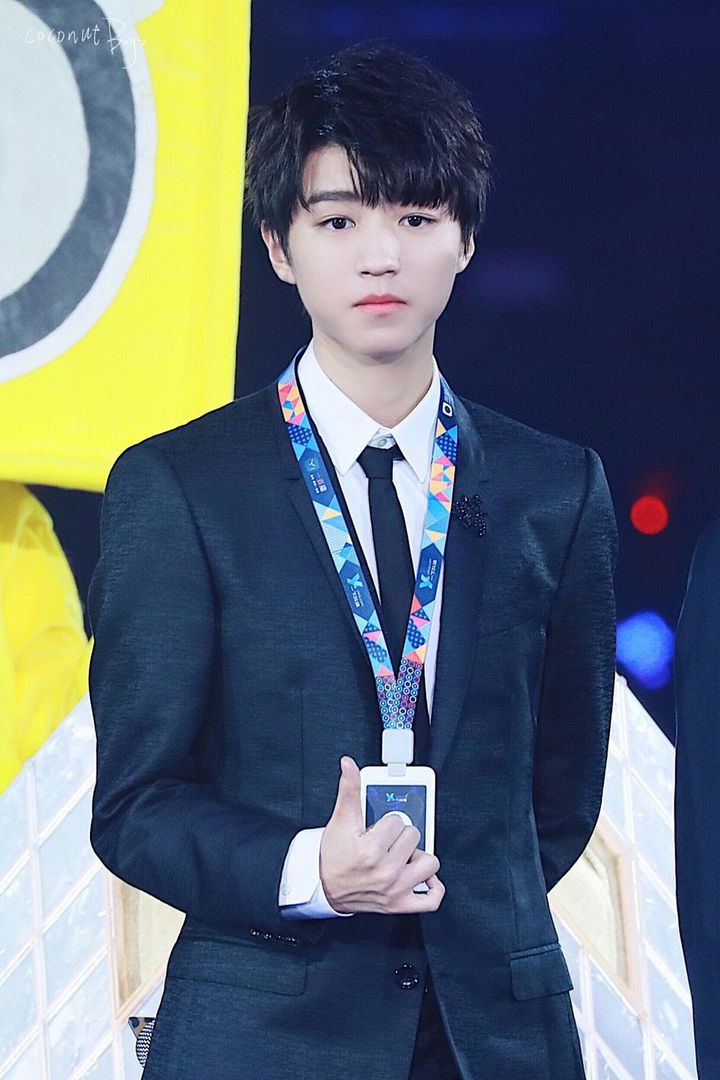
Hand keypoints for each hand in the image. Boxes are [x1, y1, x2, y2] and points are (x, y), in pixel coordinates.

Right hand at [319, 756, 444, 914]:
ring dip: (417, 857)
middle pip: (414, 838)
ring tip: (401, 856)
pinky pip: (432, 899)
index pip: (398, 821)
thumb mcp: (341, 820)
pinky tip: (424, 875)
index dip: (386, 823)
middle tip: (385, 843)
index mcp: (371, 850)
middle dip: (400, 837)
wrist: (325, 887)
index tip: (375, 831)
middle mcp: (386, 872)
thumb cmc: (334, 855)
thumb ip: (349, 789)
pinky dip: (433, 887)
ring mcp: (396, 890)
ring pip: (429, 862)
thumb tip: (349, 764)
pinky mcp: (401, 905)